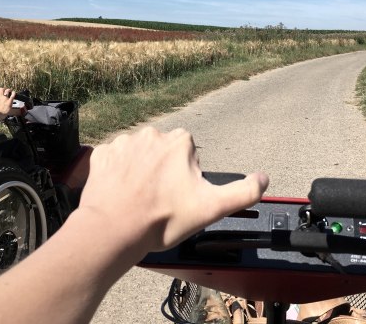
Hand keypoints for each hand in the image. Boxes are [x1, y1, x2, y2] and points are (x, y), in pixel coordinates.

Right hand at [0, 88, 14, 115]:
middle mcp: (0, 96)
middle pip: (1, 89)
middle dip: (3, 89)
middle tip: (4, 90)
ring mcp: (5, 98)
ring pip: (7, 90)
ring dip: (8, 90)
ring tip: (9, 90)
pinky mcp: (10, 101)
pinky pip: (12, 95)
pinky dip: (13, 93)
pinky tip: (13, 92)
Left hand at [79, 127, 268, 259]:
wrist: (112, 231)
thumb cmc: (162, 219)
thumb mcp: (212, 208)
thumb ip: (243, 192)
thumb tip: (264, 179)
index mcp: (180, 141)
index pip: (189, 154)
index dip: (186, 177)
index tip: (178, 196)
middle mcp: (152, 134)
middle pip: (163, 152)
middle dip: (163, 171)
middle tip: (158, 200)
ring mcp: (124, 142)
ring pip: (138, 155)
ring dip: (139, 171)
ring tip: (137, 199)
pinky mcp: (101, 154)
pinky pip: (113, 159)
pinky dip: (115, 173)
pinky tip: (118, 192)